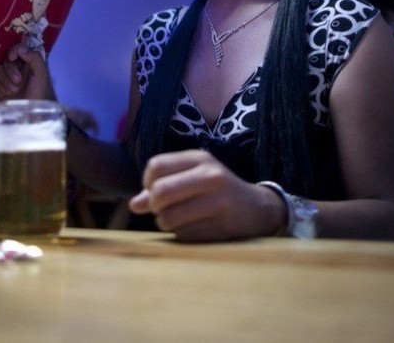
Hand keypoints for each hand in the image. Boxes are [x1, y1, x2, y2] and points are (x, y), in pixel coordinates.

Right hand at [0, 42, 56, 101]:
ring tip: (14, 90)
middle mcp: (19, 68)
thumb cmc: (40, 92)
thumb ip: (33, 57)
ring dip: (5, 80)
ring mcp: (9, 78)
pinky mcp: (1, 88)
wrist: (33, 114)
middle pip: (5, 60)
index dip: (13, 50)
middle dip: (10, 70)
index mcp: (29, 63)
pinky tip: (8, 94)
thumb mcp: (42, 72)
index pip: (18, 49)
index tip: (12, 57)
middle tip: (18, 81)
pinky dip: (0, 86)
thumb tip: (19, 48)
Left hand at [128, 150, 284, 240]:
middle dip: (154, 205)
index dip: (147, 183)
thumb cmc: (216, 191)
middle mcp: (210, 176)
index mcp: (200, 158)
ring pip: (168, 218)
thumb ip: (161, 187)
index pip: (156, 166)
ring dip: (165, 223)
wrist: (259, 209)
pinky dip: (181, 235)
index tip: (154, 191)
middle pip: (160, 192)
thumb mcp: (192, 178)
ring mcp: (218, 201)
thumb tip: (134, 205)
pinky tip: (194, 228)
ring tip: (178, 219)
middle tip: (161, 209)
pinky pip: (183, 235)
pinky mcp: (222, 226)